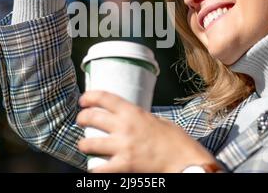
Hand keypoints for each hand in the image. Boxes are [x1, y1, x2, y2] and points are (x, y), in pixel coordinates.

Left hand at [76, 90, 217, 172]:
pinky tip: (94, 168)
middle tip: (80, 121)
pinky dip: (94, 170)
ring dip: (83, 145)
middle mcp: (125, 127)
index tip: (83, 99)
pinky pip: (99, 169)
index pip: (105, 98)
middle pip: (91, 117)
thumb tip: (131, 118)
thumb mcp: (160, 121)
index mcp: (134, 113)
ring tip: (84, 145)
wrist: (186, 163)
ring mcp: (123, 147)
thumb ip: (142, 119)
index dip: (90, 97)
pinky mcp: (124, 166)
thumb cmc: (177, 142)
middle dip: (81, 118)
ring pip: (89, 143)